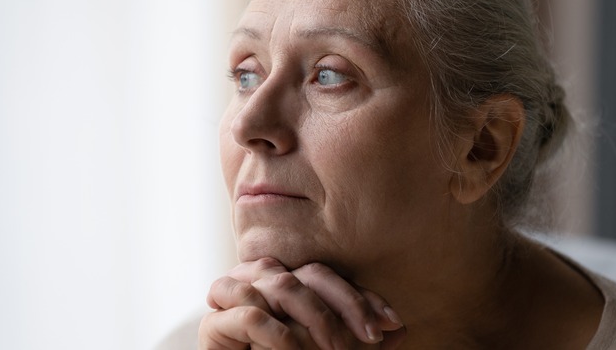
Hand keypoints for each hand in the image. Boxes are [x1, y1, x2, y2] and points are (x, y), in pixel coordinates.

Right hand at [198, 258, 404, 348]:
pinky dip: (275, 331)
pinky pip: (249, 313)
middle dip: (345, 305)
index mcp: (287, 279)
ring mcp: (236, 293)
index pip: (330, 278)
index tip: (392, 324)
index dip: (361, 298)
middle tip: (370, 338)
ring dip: (315, 317)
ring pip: (281, 285)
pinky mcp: (214, 322)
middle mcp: (262, 277)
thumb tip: (401, 330)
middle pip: (309, 274)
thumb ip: (356, 340)